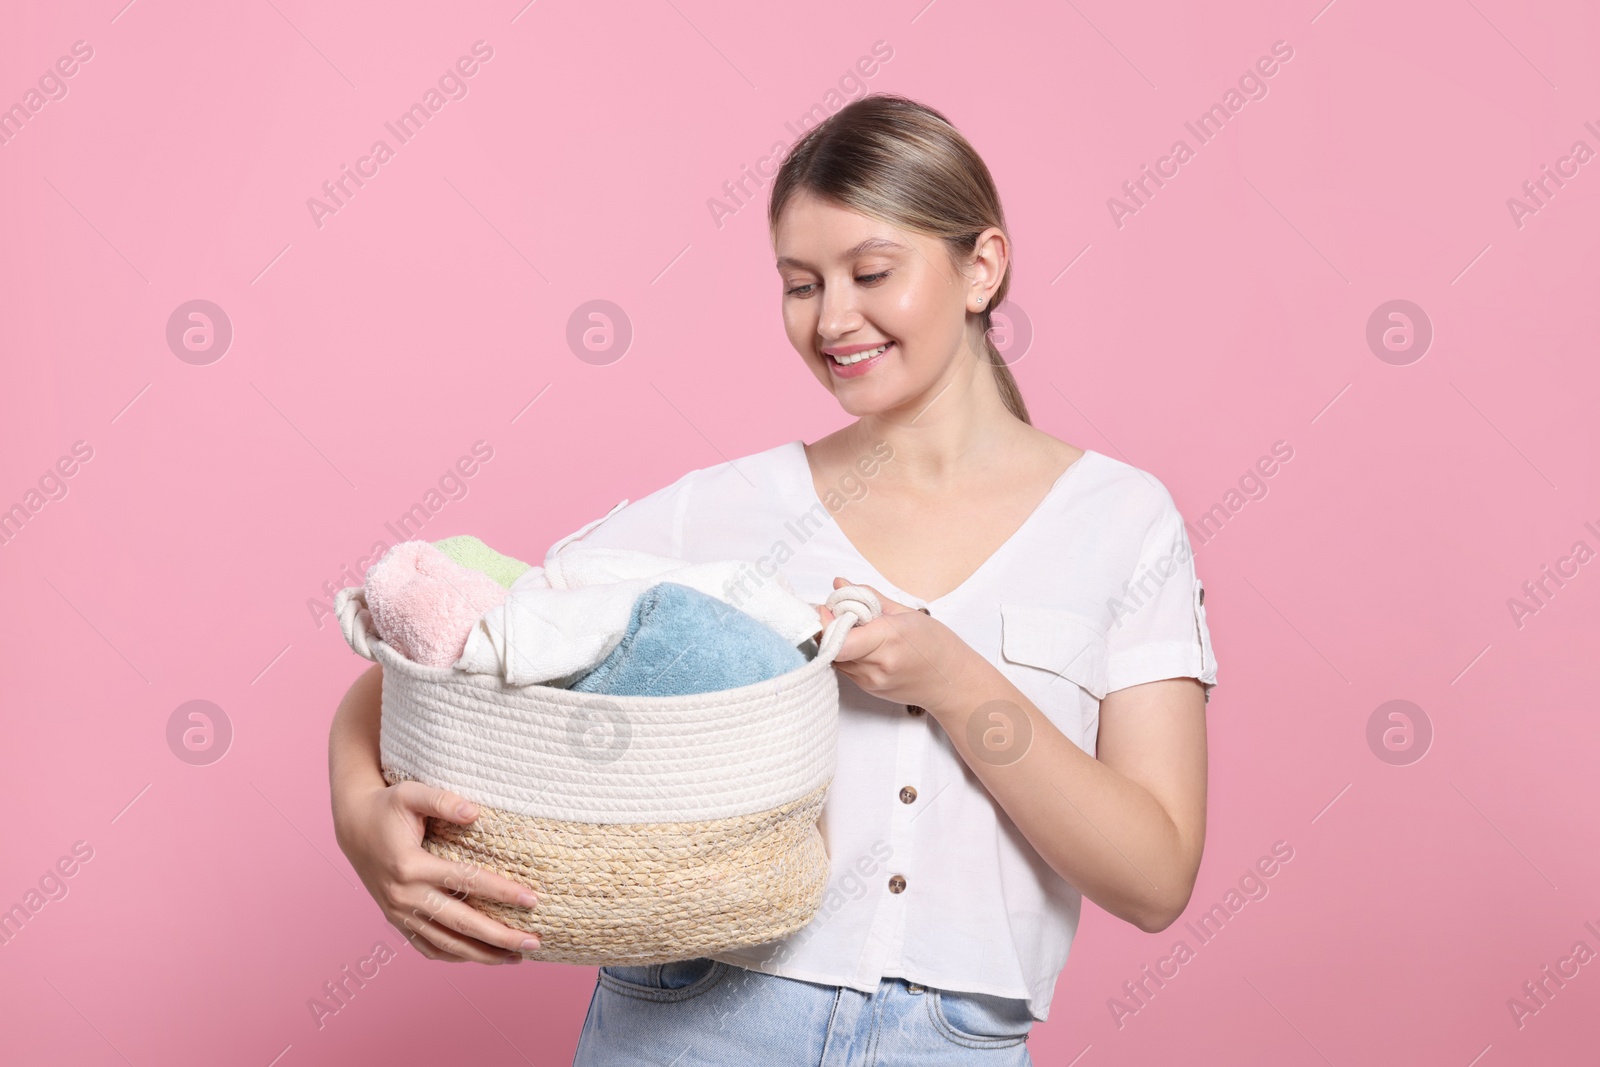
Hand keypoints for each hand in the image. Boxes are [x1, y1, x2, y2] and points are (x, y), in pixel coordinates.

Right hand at [333, 778, 540, 963]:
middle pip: (460, 923)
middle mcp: (404, 896)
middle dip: (499, 936)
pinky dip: (455, 956)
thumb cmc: (386, 806)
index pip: (466, 882)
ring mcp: (398, 913)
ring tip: (516, 958)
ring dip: (482, 954)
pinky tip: (480, 957)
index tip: (532, 900)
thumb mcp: (411, 793)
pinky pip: (427, 946)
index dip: (501, 892)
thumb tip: (475, 812)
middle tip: (533, 943)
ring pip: (445, 943)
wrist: (353, 826)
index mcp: (410, 866)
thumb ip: (443, 800)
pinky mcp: (396, 920)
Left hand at [814, 576, 963, 707]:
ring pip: (835, 658)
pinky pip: (845, 667)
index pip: (840, 638)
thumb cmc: (936, 644)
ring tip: (854, 628)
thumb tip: (840, 584)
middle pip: (834, 646)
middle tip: (838, 613)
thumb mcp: (906, 612)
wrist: (952, 682)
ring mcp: (872, 680)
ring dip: (836, 641)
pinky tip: (861, 644)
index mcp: (889, 639)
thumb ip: (868, 598)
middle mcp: (878, 664)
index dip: (827, 622)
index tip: (830, 606)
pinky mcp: (868, 689)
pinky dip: (845, 653)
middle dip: (830, 627)